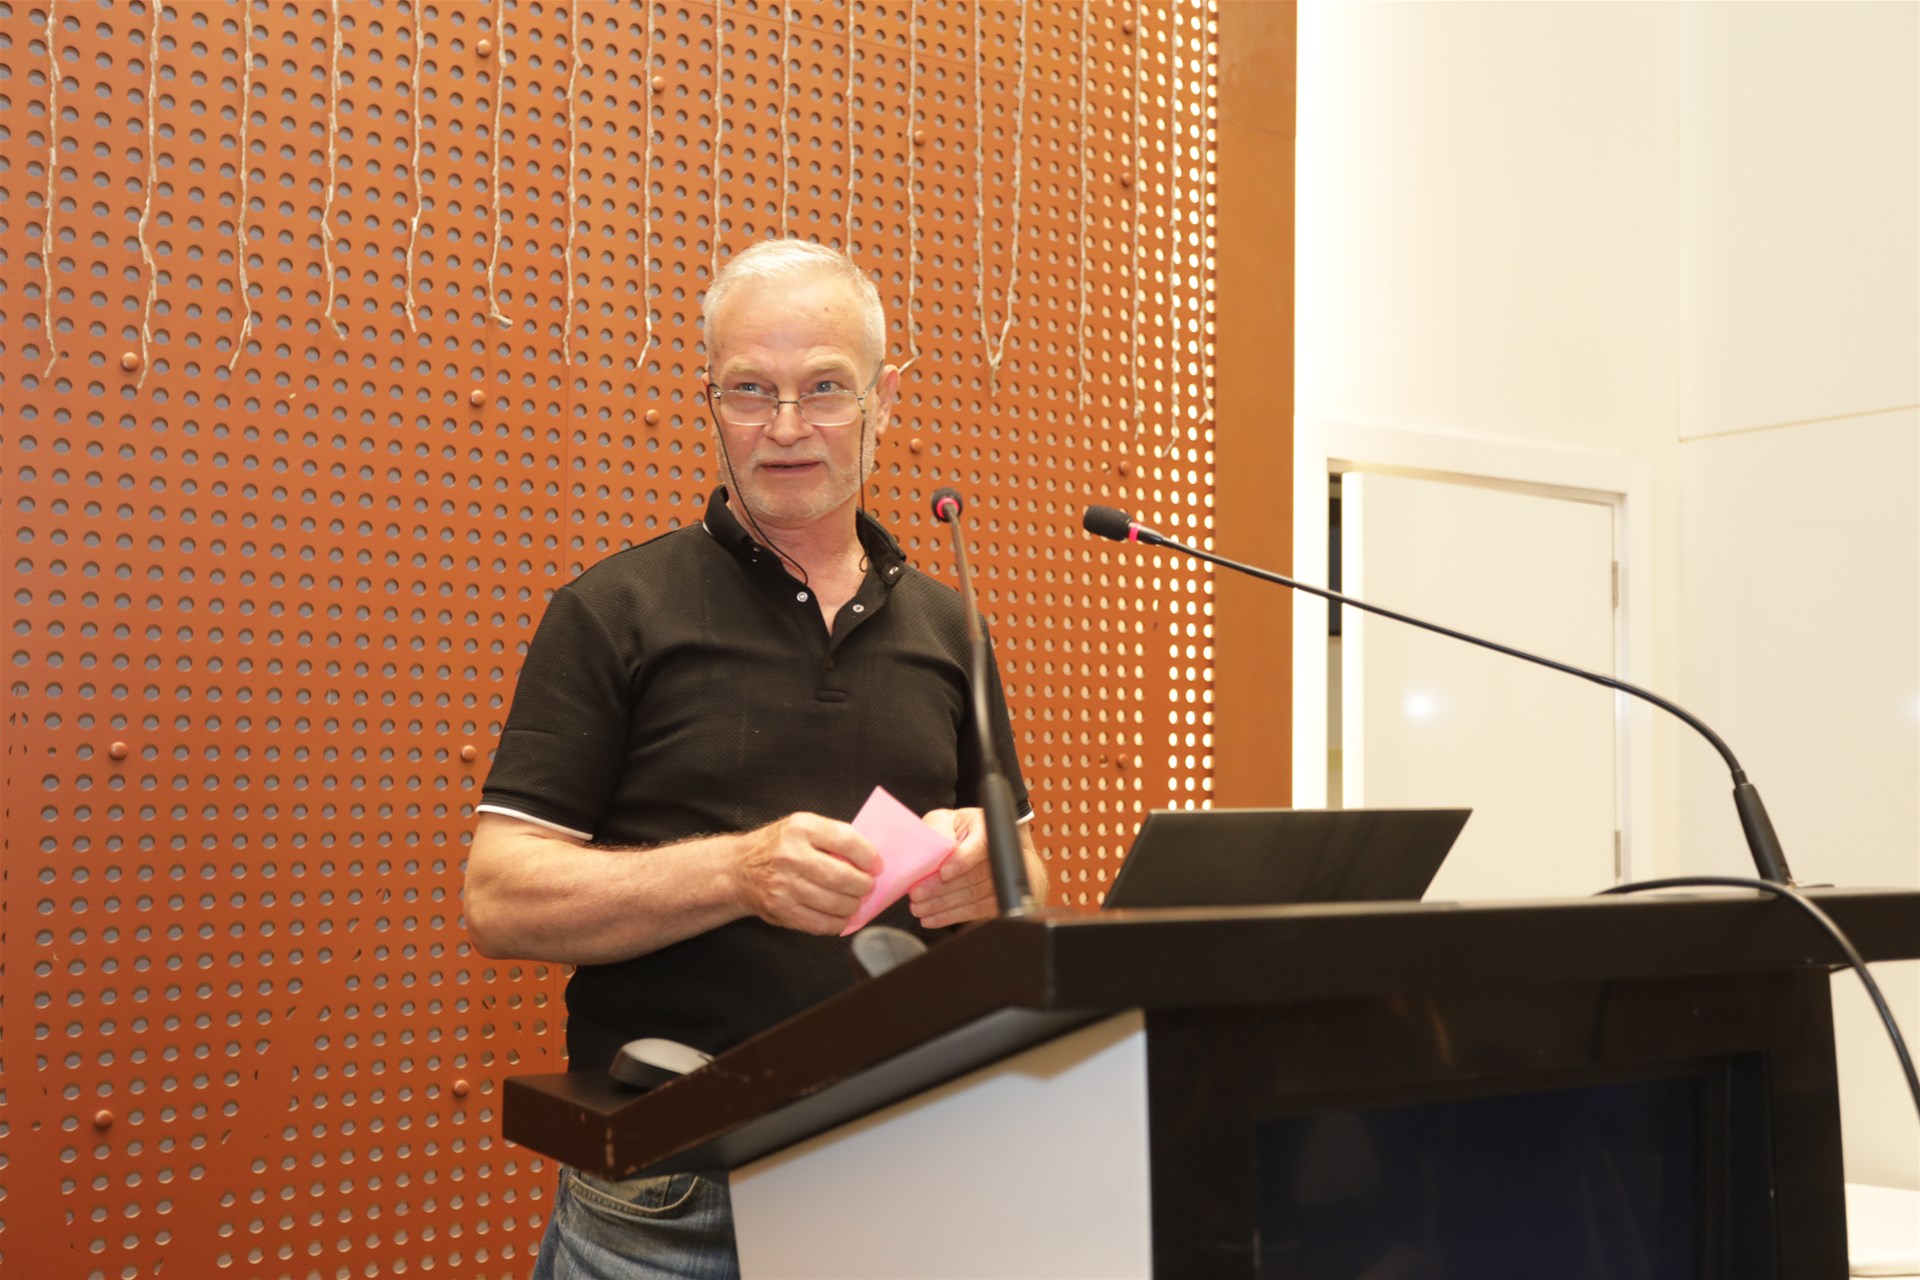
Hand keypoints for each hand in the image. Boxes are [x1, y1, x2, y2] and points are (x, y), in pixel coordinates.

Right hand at [732, 813, 878, 934]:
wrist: (738, 869)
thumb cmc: (778, 847)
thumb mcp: (802, 827)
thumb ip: (833, 837)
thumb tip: (870, 859)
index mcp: (801, 828)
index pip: (847, 840)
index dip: (869, 856)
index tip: (876, 865)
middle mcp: (791, 856)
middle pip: (843, 877)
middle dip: (864, 885)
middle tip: (867, 886)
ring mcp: (785, 886)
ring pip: (836, 903)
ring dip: (853, 905)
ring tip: (854, 901)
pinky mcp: (782, 911)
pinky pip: (821, 923)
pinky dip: (838, 923)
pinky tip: (840, 916)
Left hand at [909, 807, 998, 927]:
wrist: (977, 839)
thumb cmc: (959, 829)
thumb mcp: (946, 819)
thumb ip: (938, 828)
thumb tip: (933, 845)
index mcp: (988, 828)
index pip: (980, 846)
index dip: (962, 861)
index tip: (944, 873)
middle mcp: (1000, 853)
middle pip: (974, 875)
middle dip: (942, 888)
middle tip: (917, 894)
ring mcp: (1003, 877)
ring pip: (975, 895)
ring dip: (944, 905)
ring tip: (920, 908)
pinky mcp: (998, 897)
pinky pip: (977, 910)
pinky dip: (952, 916)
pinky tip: (933, 918)